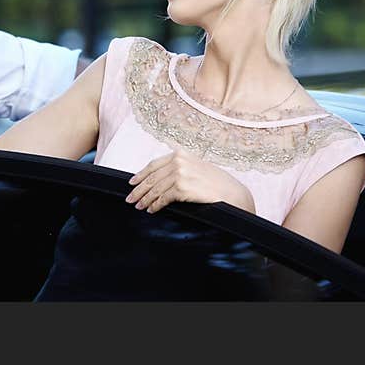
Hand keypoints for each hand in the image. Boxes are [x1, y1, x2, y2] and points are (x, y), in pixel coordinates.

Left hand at [125, 149, 254, 213]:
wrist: (234, 194)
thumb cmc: (217, 183)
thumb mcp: (197, 167)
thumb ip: (180, 168)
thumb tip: (160, 178)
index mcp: (180, 154)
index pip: (154, 165)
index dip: (141, 174)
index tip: (132, 183)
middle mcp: (178, 161)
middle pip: (151, 177)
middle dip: (139, 189)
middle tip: (130, 198)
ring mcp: (179, 173)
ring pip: (155, 189)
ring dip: (145, 199)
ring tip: (139, 206)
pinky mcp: (182, 188)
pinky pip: (163, 198)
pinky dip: (155, 205)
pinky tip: (152, 210)